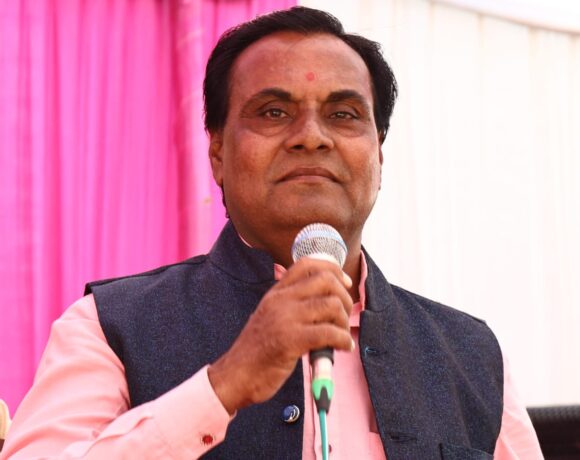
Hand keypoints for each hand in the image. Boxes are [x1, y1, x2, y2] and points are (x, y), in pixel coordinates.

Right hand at [207, 258, 353, 414]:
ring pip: (331, 305)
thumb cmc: (257, 350)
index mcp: (276, 292)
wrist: (236, 375)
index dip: (332, 268)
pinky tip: (342, 347)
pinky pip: (329, 332)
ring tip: (341, 335)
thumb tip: (326, 301)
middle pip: (326, 280)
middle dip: (344, 297)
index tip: (344, 282)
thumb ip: (291, 304)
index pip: (307, 264)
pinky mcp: (291, 340)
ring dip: (344, 321)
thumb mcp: (270, 316)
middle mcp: (281, 299)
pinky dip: (343, 340)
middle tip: (345, 315)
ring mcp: (285, 318)